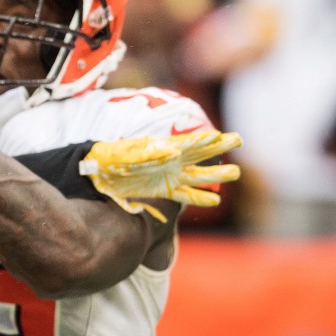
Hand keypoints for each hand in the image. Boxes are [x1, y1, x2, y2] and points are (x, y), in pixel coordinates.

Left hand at [78, 130, 241, 222]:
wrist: (97, 175)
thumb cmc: (110, 159)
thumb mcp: (126, 154)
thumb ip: (150, 153)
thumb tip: (174, 153)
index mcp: (162, 147)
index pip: (188, 141)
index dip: (204, 139)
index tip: (222, 135)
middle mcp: (170, 161)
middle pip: (199, 153)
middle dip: (218, 147)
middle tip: (239, 139)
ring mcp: (170, 177)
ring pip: (198, 175)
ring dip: (216, 175)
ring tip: (235, 173)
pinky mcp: (165, 192)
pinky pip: (187, 195)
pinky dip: (199, 197)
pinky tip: (214, 200)